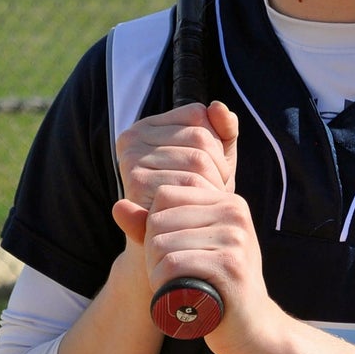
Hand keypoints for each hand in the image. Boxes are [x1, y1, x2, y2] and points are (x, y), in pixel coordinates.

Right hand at [113, 100, 238, 246]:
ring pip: (198, 159)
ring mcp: (131, 160)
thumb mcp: (215, 160)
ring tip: (206, 202)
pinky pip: (189, 182)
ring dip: (213, 184)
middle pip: (200, 137)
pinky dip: (203, 199)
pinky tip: (197, 212)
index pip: (198, 115)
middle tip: (213, 192)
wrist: (172, 246)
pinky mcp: (136, 184)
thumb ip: (223, 131)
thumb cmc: (196, 198)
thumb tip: (218, 106)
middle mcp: (133, 137)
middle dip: (218, 166)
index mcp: (148, 126)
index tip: (213, 169)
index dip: (217, 143)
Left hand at [142, 179, 279, 353]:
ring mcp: (235, 239)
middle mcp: (235, 214)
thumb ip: (155, 224)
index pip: (165, 196)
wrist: (252, 328)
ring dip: (155, 271)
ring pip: (161, 244)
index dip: (153, 226)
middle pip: (159, 220)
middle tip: (170, 274)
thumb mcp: (191, 246)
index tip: (171, 251)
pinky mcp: (229, 266)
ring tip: (172, 286)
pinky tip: (172, 295)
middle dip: (152, 251)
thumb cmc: (217, 285)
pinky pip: (172, 265)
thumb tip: (118, 206)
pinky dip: (162, 283)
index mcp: (229, 201)